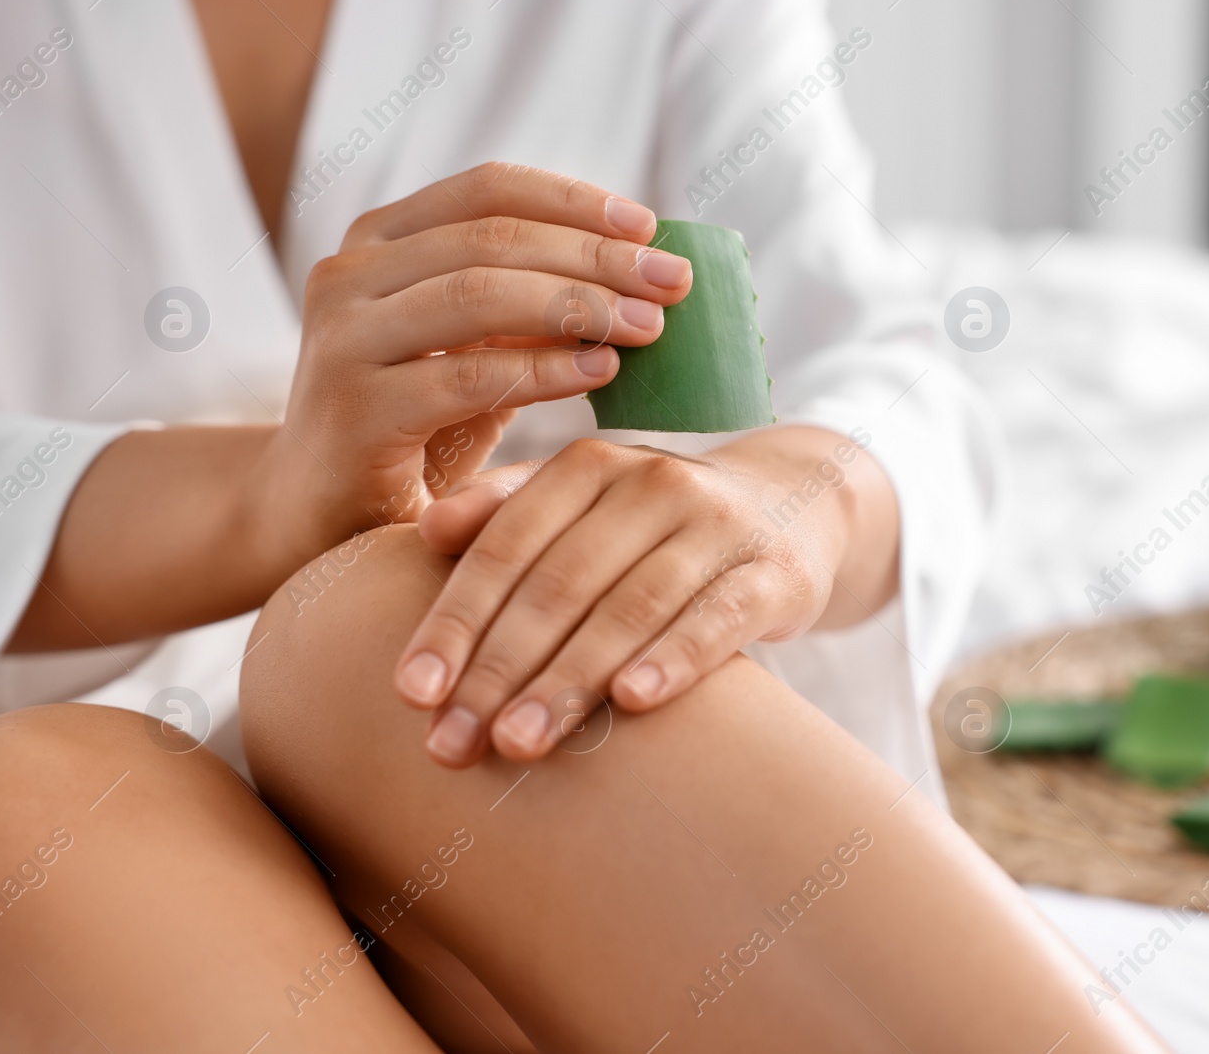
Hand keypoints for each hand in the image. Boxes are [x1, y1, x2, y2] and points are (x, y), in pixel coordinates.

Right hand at [250, 162, 693, 568]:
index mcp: (379, 241)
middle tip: (672, 281)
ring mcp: (343, 338)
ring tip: (649, 326)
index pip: (488, 189)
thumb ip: (532, 307)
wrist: (315, 515)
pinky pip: (466, 375)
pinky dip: (543, 370)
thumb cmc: (414, 427)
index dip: (575, 201)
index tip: (650, 228)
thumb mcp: (476, 349)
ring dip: (578, 305)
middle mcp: (349, 274)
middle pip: (493, 237)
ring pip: (477, 295)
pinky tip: (602, 372)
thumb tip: (643, 272)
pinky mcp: (354, 408)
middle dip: (595, 256)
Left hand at [391, 426, 898, 765]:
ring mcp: (717, 525)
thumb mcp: (587, 502)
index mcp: (589, 465)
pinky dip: (675, 657)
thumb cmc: (659, 524)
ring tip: (518, 744)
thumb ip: (508, 512)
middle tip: (450, 744)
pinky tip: (632, 701)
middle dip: (497, 669)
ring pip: (630, 606)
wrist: (796, 504)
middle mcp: (651, 482)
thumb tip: (427, 531)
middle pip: (558, 584)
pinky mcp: (775, 572)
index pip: (505, 547)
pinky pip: (719, 617)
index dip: (454, 620)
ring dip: (569, 679)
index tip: (412, 693)